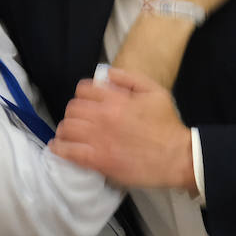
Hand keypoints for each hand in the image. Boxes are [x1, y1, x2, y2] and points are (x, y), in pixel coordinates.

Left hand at [50, 67, 196, 193]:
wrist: (176, 157)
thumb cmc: (167, 125)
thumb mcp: (155, 92)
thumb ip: (129, 79)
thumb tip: (107, 74)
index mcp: (116, 99)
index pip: (83, 90)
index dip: (83, 94)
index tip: (87, 102)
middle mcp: (103, 117)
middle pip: (72, 108)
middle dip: (74, 112)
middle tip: (80, 118)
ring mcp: (99, 140)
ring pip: (67, 128)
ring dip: (65, 129)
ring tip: (69, 133)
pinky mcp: (98, 160)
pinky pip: (69, 152)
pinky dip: (60, 148)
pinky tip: (58, 147)